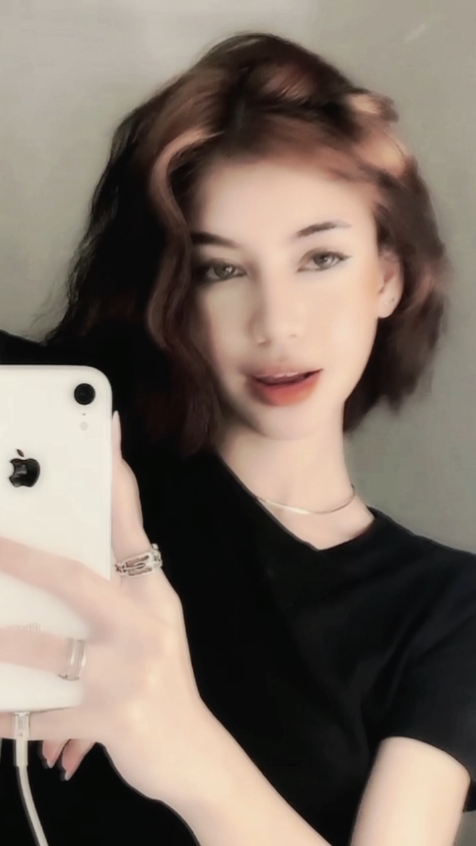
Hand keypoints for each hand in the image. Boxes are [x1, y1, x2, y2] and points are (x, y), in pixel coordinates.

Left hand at [0, 413, 217, 806]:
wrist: (193, 752)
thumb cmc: (161, 676)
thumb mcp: (149, 623)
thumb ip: (117, 586)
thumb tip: (65, 554)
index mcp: (152, 594)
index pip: (131, 526)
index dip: (115, 479)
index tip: (104, 430)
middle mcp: (144, 625)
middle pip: (81, 579)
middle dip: (28, 559)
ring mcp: (127, 673)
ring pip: (51, 651)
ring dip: (5, 643)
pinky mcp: (111, 718)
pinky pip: (44, 715)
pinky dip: (10, 715)